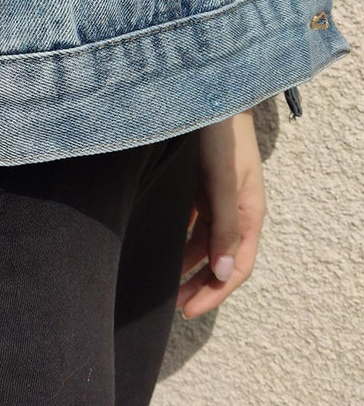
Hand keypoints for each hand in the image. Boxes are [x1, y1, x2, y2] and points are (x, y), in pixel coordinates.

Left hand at [176, 108, 265, 318]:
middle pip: (217, 258)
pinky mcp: (197, 185)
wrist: (208, 94)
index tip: (188, 311)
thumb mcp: (222, 182)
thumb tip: (222, 271)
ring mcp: (215, 198)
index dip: (214, 292)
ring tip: (161, 282)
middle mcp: (233, 210)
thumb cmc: (220, 136)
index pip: (235, 266)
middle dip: (198, 284)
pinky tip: (157, 245)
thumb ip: (224, 225)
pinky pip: (188, 221)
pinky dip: (176, 238)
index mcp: (248, 213)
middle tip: (171, 306)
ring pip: (201, 242)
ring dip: (185, 264)